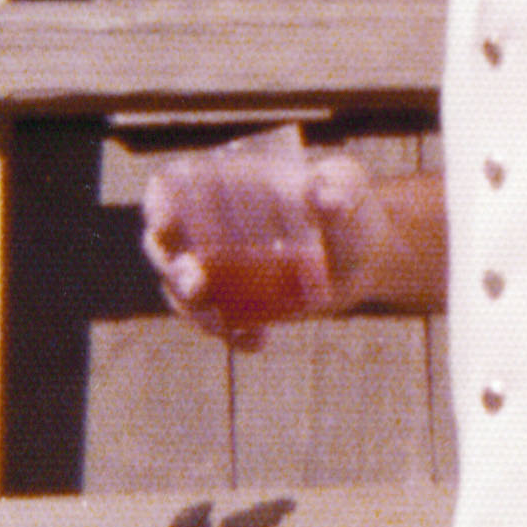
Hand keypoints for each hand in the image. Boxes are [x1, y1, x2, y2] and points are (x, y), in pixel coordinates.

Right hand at [142, 124, 361, 345]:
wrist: (367, 252)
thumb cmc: (351, 204)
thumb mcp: (349, 188)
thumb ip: (340, 187)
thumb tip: (326, 198)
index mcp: (223, 185)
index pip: (172, 189)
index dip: (158, 204)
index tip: (166, 223)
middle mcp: (209, 225)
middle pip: (164, 246)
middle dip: (172, 268)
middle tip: (198, 286)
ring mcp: (219, 266)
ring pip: (181, 290)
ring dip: (195, 311)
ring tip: (226, 324)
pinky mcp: (234, 300)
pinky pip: (214, 320)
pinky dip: (229, 333)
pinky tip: (258, 341)